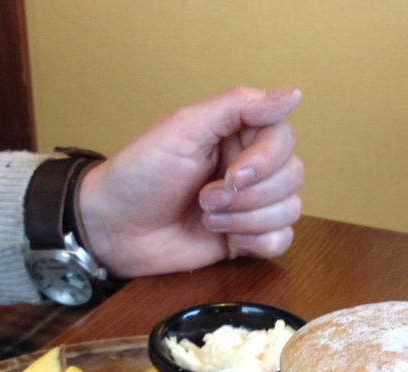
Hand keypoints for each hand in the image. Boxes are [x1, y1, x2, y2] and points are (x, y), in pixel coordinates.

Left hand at [77, 86, 303, 278]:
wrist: (114, 229)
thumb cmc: (139, 175)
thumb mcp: (184, 129)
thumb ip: (239, 107)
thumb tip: (293, 94)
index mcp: (237, 135)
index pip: (284, 138)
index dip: (265, 161)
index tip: (231, 175)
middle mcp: (250, 168)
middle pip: (293, 176)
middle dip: (249, 195)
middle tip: (204, 198)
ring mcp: (250, 205)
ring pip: (290, 209)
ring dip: (247, 219)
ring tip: (206, 218)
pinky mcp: (246, 239)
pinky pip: (281, 241)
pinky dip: (258, 242)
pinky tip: (227, 239)